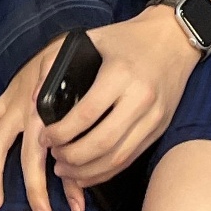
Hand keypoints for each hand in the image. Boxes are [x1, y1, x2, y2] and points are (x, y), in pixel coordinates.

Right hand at [0, 38, 83, 210]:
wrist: (70, 40)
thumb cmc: (86, 71)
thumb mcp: (94, 97)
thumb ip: (88, 128)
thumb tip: (94, 169)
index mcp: (58, 113)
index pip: (63, 157)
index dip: (70, 186)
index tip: (77, 209)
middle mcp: (32, 111)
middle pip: (29, 159)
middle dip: (35, 193)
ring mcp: (13, 105)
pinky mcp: (3, 98)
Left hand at [43, 5, 200, 191]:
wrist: (174, 38)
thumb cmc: (128, 38)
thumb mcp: (92, 38)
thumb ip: (57, 61)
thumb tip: (35, 98)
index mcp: (120, 74)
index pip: (86, 114)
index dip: (61, 132)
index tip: (45, 137)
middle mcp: (140, 98)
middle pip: (101, 143)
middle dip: (71, 157)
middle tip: (54, 157)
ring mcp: (153, 117)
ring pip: (117, 157)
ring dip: (87, 171)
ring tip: (65, 170)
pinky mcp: (160, 128)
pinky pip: (131, 158)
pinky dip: (107, 171)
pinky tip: (88, 173)